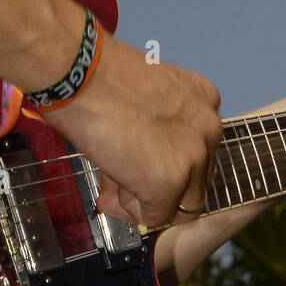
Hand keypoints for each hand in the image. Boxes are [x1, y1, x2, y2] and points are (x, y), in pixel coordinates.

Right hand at [42, 34, 221, 229]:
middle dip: (155, 185)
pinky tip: (108, 183)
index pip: (195, 151)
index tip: (136, 165)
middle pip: (193, 181)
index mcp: (204, 99)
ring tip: (110, 179)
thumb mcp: (144, 93)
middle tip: (118, 180)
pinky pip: (153, 216)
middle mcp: (209, 127)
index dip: (163, 162)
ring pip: (177, 204)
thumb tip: (141, 162)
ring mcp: (193, 157)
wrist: (77, 70)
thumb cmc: (97, 73)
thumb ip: (157, 126)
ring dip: (142, 197)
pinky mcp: (168, 183)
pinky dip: (128, 208)